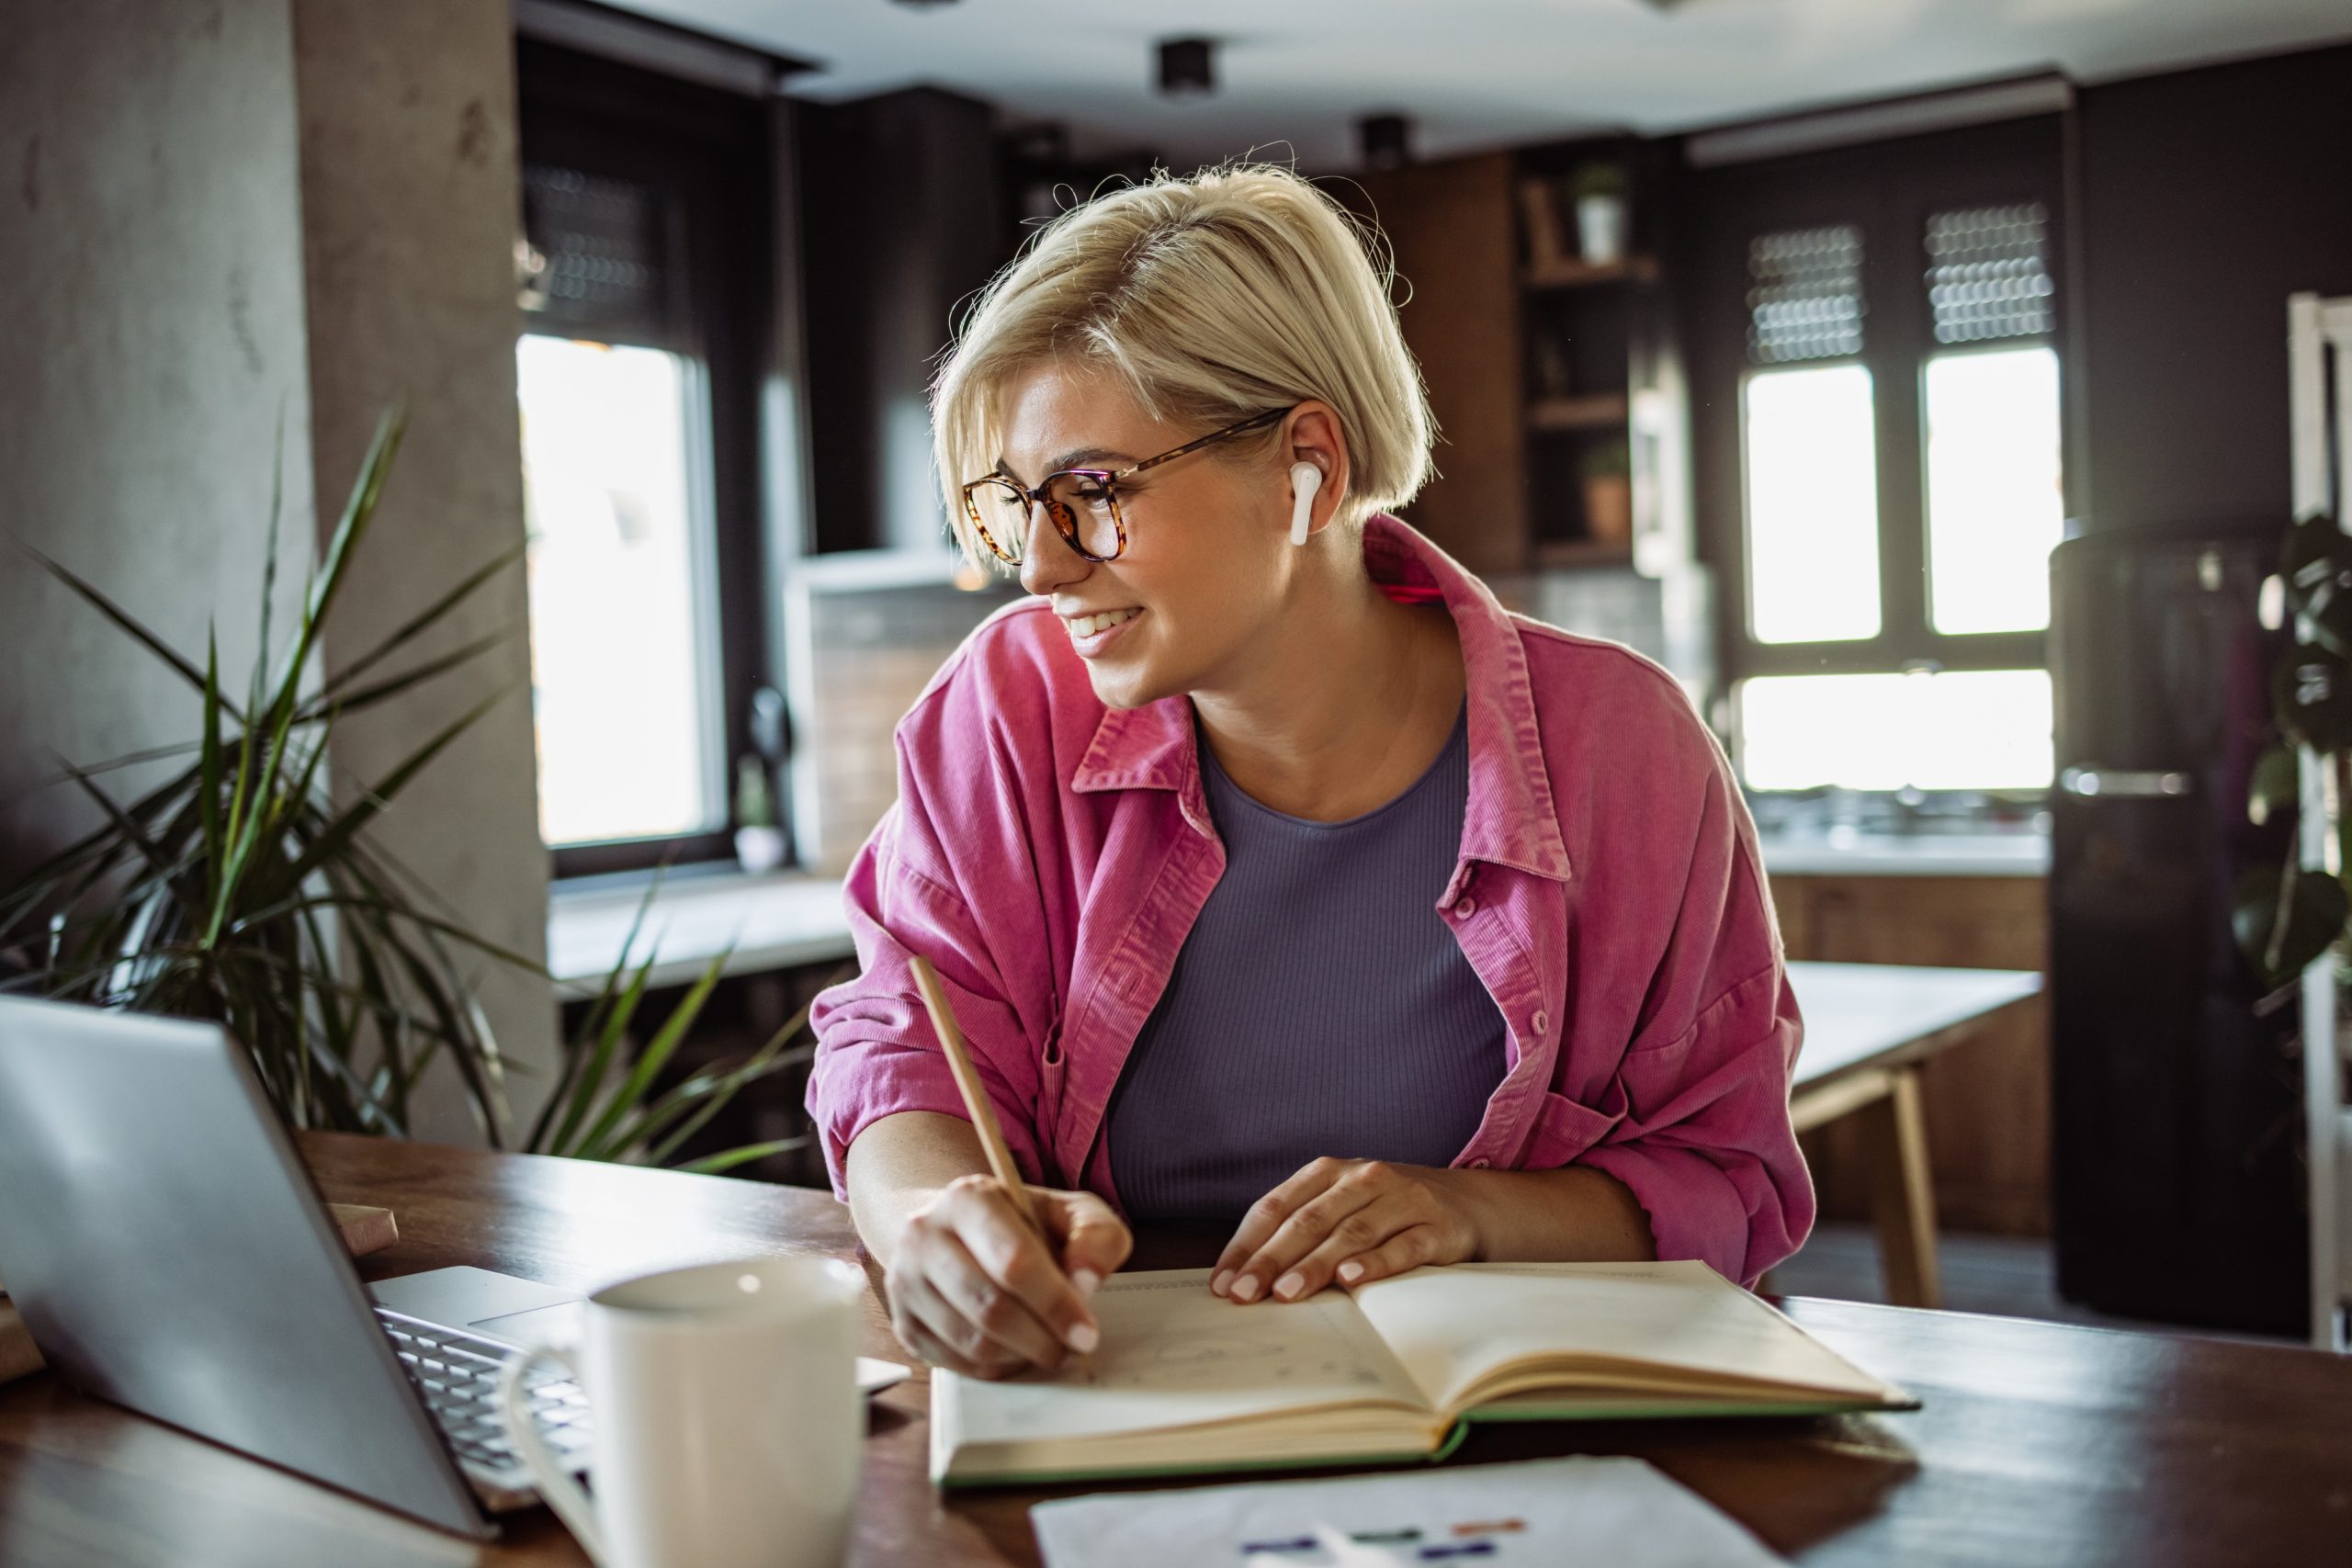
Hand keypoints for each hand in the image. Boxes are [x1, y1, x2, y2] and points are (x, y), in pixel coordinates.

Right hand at [884, 1174, 1131, 1378]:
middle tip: (1072, 1348)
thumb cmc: (1025, 1224)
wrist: (961, 1231)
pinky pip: (954, 1362)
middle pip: (990, 1306)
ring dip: (1021, 1356)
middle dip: (1041, 1338)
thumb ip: (1094, 1238)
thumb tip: (1084, 1283)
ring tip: (1049, 1348)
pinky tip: (1017, 1352)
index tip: (1086, 1332)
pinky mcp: (903, 1320)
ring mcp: (906, 1280)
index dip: (1055, 1303)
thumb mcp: (1072, 1214)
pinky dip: (995, 1367)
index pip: (1014, 1261)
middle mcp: (925, 1234)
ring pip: (971, 1341)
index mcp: (969, 1198)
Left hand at [1211, 1158, 1481, 1304]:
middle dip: (1269, 1260)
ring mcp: (1401, 1200)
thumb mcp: (1343, 1208)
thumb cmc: (1388, 1213)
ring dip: (1314, 1265)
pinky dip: (1375, 1263)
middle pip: (1307, 1221)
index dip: (1246, 1245)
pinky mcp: (1435, 1227)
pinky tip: (1351, 1279)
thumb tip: (1244, 1277)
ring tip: (1286, 1293)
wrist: (1469, 1204)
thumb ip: (1301, 1231)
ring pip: (1350, 1233)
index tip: (1223, 1283)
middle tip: (1243, 1295)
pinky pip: (1401, 1246)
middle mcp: (1363, 1179)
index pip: (1276, 1207)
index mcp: (1329, 1172)